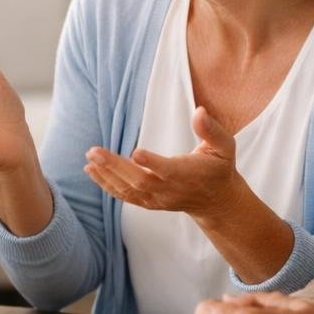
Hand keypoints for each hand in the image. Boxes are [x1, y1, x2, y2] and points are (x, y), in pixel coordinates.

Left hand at [85, 106, 239, 219]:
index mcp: (188, 174)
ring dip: (106, 175)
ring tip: (89, 158)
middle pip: (140, 180)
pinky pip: (125, 196)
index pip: (168, 170)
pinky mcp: (149, 202)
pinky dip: (107, 185)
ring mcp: (158, 199)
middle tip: (94, 151)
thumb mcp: (224, 147)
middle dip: (115, 167)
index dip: (152, 163)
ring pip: (129, 190)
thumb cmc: (218, 168)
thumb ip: (212, 130)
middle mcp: (170, 190)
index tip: (136, 153)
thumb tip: (200, 111)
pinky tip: (91, 171)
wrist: (215, 201)